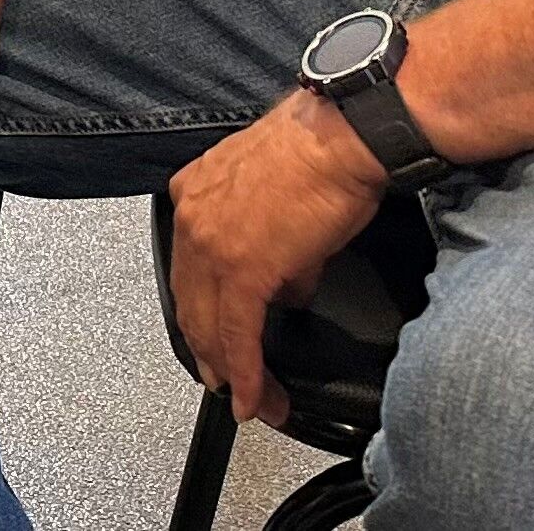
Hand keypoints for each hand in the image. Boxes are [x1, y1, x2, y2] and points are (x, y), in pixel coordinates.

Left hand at [166, 91, 387, 428]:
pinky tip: (255, 397)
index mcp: (195, 194)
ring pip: (209, 325)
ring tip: (249, 398)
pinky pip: (239, 334)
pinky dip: (248, 373)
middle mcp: (192, 218)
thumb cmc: (323, 151)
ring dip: (230, 369)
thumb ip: (270, 246)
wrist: (343, 135)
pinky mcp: (244, 270)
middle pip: (190, 303)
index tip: (215, 340)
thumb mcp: (276, 197)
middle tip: (224, 381)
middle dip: (208, 351)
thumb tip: (287, 286)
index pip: (189, 270)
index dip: (202, 313)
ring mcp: (212, 244)